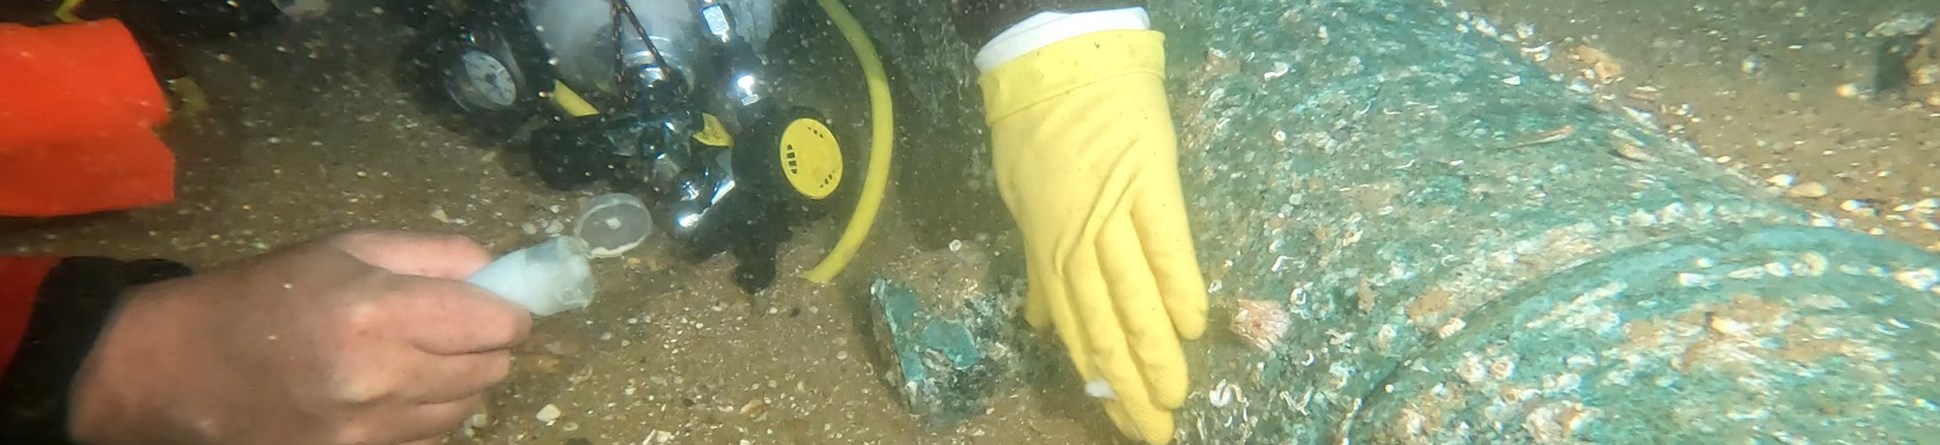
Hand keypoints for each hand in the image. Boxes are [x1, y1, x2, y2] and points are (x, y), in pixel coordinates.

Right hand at [68, 231, 531, 444]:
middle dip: (486, 344)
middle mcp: (381, 377)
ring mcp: (368, 430)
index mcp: (378, 311)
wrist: (176, 370)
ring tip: (415, 359)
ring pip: (467, 409)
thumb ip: (431, 254)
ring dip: (458, 383)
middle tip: (454, 328)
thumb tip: (495, 270)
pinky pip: (430, 439)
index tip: (495, 302)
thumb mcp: (344, 248)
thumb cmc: (263, 295)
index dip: (507, 310)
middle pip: (491, 369)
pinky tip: (392, 393)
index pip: (496, 322)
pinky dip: (427, 415)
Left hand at [981, 29, 1207, 442]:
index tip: (1120, 418)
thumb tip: (1039, 320)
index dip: (1098, 377)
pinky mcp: (1149, 184)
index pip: (1075, 327)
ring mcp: (1112, 214)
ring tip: (1173, 398)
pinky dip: (1176, 284)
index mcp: (1046, 247)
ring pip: (1132, 297)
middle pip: (1105, 324)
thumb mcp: (1020, 199)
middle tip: (1153, 431)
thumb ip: (1035, 264)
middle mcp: (1076, 240)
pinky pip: (1164, 244)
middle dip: (1128, 384)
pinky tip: (1189, 325)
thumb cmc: (1036, 130)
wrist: (1058, 62)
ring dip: (1153, 351)